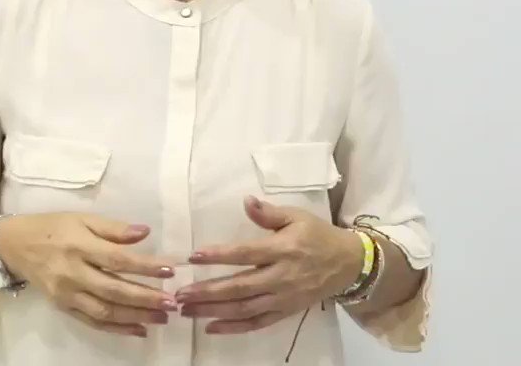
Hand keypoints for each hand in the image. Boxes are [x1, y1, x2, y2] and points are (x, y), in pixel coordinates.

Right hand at [0, 213, 177, 337]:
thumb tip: (145, 233)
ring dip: (136, 316)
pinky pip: (93, 323)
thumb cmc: (54, 227)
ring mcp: (67, 294)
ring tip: (162, 317)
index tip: (170, 270)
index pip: (117, 259)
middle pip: (113, 290)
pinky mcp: (63, 308)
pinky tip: (138, 329)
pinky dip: (117, 329)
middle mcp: (73, 273)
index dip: (144, 266)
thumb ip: (114, 228)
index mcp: (80, 245)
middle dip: (145, 298)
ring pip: (105, 311)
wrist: (16, 246)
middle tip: (172, 302)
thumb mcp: (83, 218)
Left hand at [176, 196, 362, 333]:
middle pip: (239, 287)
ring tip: (187, 310)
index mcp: (282, 250)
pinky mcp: (285, 312)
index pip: (245, 254)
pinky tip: (211, 327)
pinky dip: (233, 328)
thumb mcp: (297, 216)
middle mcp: (280, 277)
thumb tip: (246, 201)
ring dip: (213, 311)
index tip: (193, 256)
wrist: (348, 264)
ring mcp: (282, 298)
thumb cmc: (317, 235)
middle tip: (180, 294)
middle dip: (207, 292)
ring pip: (244, 309)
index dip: (219, 256)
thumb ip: (269, 213)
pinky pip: (257, 324)